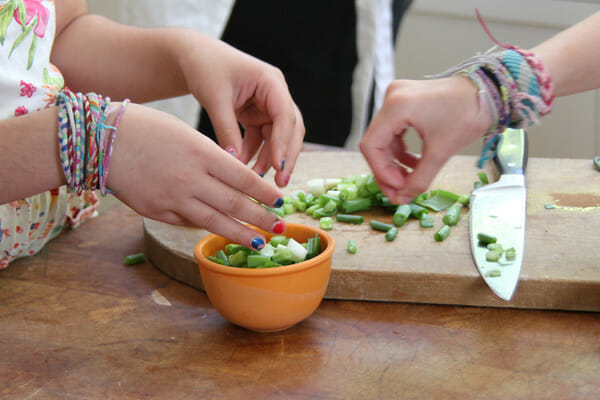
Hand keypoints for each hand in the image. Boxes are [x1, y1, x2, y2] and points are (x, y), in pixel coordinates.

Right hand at [107, 103, 285, 249]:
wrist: (101, 140)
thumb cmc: (148, 129)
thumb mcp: (187, 134)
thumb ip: (211, 158)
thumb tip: (235, 181)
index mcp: (202, 154)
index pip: (244, 178)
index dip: (264, 193)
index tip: (280, 202)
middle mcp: (192, 179)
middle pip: (235, 204)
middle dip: (261, 219)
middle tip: (280, 228)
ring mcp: (174, 199)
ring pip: (215, 222)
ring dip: (240, 234)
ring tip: (258, 242)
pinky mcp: (158, 212)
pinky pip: (188, 222)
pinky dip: (207, 226)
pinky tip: (221, 231)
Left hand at [181, 34, 304, 187]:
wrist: (193, 58)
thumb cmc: (206, 68)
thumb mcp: (215, 98)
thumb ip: (226, 129)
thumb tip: (235, 162)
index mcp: (271, 82)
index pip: (285, 115)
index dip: (284, 142)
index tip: (279, 166)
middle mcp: (275, 94)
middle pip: (290, 130)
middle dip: (286, 156)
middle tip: (281, 182)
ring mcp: (267, 106)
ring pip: (277, 139)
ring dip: (269, 159)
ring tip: (256, 180)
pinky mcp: (256, 116)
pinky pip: (261, 140)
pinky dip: (254, 154)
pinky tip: (244, 169)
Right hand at [359, 76, 492, 203]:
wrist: (488, 91)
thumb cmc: (469, 114)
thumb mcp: (441, 151)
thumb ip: (418, 179)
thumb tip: (401, 199)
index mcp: (396, 106)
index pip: (371, 146)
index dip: (381, 171)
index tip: (398, 188)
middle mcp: (391, 98)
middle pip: (375, 143)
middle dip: (386, 170)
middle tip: (399, 192)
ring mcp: (396, 98)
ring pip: (383, 139)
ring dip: (393, 162)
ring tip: (408, 179)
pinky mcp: (404, 102)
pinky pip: (393, 131)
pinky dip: (400, 151)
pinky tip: (413, 163)